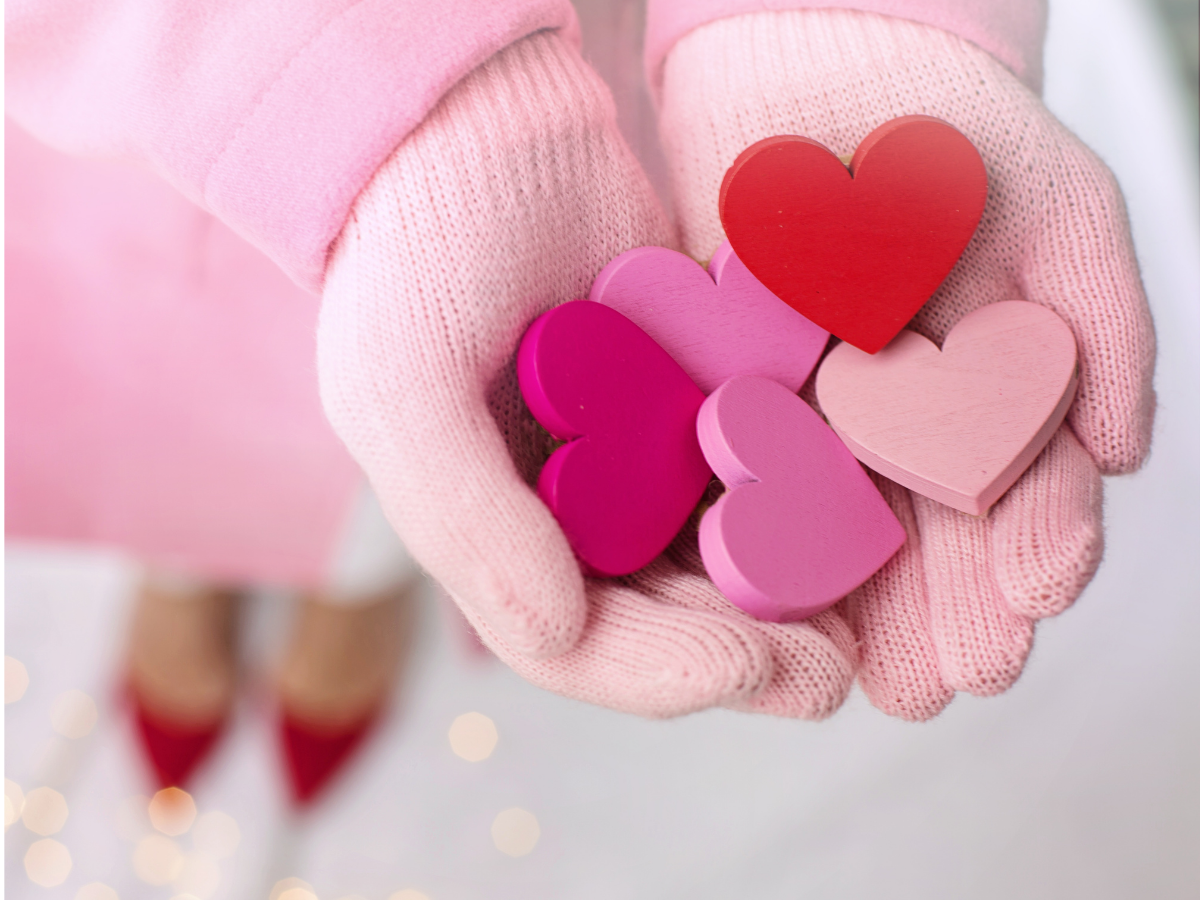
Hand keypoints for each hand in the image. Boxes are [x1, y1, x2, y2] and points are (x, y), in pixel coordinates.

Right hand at [318, 31, 856, 717]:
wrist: (480, 121)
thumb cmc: (418, 251)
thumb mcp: (402, 385)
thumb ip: (463, 519)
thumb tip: (560, 635)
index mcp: (490, 532)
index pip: (571, 646)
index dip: (655, 674)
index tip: (743, 668)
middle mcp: (563, 515)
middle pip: (661, 619)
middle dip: (743, 657)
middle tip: (830, 675)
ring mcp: (632, 460)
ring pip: (716, 560)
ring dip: (784, 603)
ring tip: (857, 625)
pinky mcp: (690, 401)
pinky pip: (749, 471)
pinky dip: (796, 506)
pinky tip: (855, 522)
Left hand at [657, 9, 1154, 718]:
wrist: (818, 57)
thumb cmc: (951, 133)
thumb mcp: (1056, 212)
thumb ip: (1102, 326)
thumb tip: (1129, 452)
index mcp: (992, 390)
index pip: (1023, 490)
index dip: (1033, 550)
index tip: (1030, 604)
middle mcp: (907, 419)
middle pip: (933, 531)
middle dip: (946, 609)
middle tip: (947, 681)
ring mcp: (818, 411)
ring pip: (844, 525)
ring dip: (863, 604)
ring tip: (874, 676)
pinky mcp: (733, 388)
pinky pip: (743, 469)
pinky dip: (755, 528)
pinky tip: (765, 590)